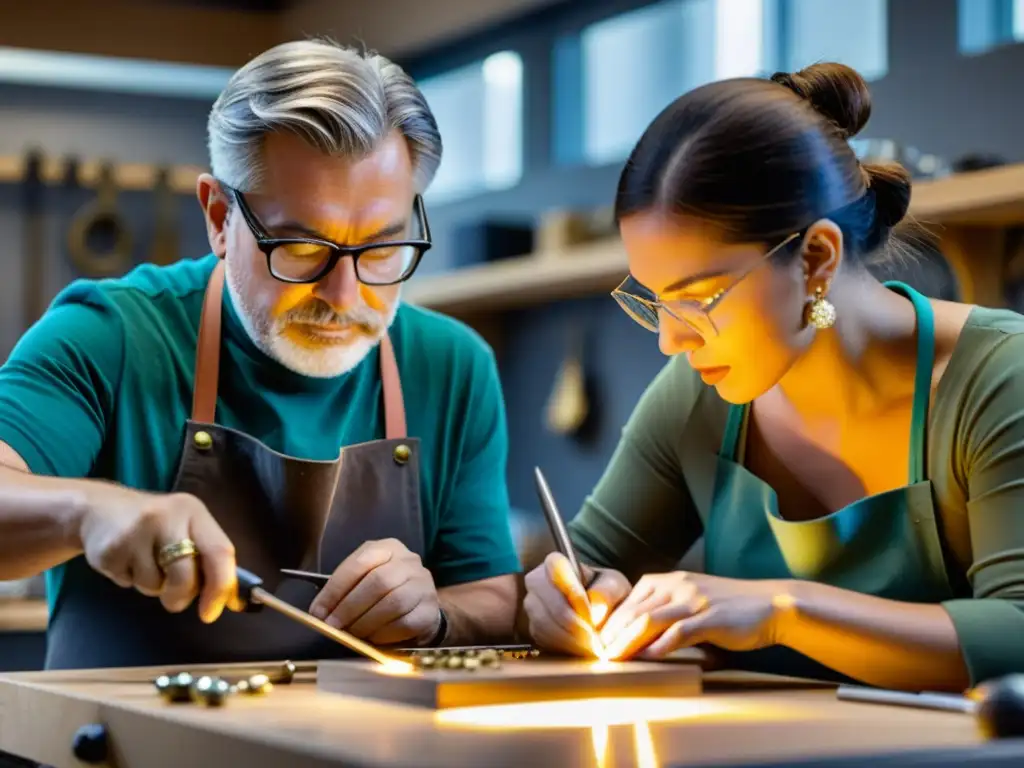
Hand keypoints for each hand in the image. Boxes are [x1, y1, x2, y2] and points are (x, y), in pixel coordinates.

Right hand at [77, 486, 240, 622]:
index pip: (220, 551)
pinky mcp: (111, 549)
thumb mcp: (185, 529)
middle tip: (173, 592)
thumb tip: (232, 600)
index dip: (222, 586)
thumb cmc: (154, 526)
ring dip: (153, 587)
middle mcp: (168, 517)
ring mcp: (136, 532)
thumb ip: (208, 558)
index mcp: (194, 512)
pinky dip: (130, 581)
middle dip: (181, 596)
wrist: (99, 509)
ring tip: (144, 563)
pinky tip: (126, 561)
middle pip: (186, 576)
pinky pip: (129, 583)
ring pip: (155, 585)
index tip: (213, 612)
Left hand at [309, 538, 440, 645]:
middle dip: (349, 607)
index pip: (360, 563)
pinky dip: (383, 633)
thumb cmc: (384, 591)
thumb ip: (344, 590)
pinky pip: (405, 623)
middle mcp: (410, 561)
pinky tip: (372, 638)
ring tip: (351, 633)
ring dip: (366, 622)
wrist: (420, 605)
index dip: (336, 589)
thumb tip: (319, 612)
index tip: (318, 611)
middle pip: (379, 582)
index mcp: (388, 548)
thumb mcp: (364, 578)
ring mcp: (424, 585)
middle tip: (333, 626)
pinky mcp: (430, 610)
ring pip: (394, 602)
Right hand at [523, 552, 630, 656]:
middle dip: (573, 626)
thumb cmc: (605, 591)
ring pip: (544, 625)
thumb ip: (607, 593)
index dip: (573, 594)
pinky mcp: (532, 627)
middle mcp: (536, 581)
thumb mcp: (614, 585)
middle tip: (595, 641)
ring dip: (570, 640)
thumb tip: (593, 613)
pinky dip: (564, 647)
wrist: (596, 607)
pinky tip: (582, 650)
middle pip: (549, 604)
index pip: (556, 573)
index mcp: (555, 562)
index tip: (591, 615)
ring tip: (592, 648)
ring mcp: (531, 606)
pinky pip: (544, 639)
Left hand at [598, 572, 787, 659]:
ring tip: (614, 658)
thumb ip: (665, 610)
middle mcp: (678, 586)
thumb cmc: (728, 607)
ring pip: (650, 620)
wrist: (770, 605)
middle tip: (599, 654)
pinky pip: (679, 632)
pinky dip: (661, 645)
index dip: (611, 621)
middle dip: (613, 633)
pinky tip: (649, 657)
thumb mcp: (691, 600)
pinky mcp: (711, 618)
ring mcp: (695, 601)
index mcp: (670, 580)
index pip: (630, 599)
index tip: (598, 641)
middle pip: (635, 610)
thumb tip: (636, 632)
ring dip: (628, 641)